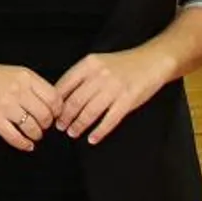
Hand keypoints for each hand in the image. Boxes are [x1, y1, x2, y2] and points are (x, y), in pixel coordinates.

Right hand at [0, 54, 60, 150]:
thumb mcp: (13, 72)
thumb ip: (31, 86)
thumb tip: (50, 104)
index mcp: (25, 76)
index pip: (54, 98)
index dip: (57, 110)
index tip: (54, 115)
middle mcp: (17, 90)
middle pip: (46, 115)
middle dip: (46, 125)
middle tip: (42, 125)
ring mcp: (5, 105)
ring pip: (33, 128)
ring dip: (36, 135)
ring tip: (33, 134)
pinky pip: (15, 137)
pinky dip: (24, 144)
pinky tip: (25, 144)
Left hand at [54, 47, 173, 144]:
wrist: (151, 61)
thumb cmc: (122, 64)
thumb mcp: (98, 63)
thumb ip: (81, 76)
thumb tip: (61, 95)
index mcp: (88, 64)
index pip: (65, 85)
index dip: (56, 102)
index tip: (51, 112)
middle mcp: (99, 75)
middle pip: (75, 101)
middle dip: (65, 117)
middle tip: (60, 127)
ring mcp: (114, 88)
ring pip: (90, 112)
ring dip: (79, 125)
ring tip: (72, 132)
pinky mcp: (127, 100)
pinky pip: (110, 120)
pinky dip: (99, 132)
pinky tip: (93, 139)